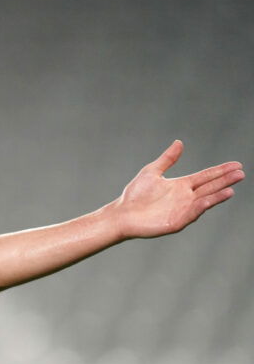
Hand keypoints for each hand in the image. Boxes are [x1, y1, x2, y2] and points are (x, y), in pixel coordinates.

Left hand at [114, 140, 244, 238]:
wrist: (122, 214)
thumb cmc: (135, 195)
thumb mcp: (152, 172)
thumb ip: (167, 159)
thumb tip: (179, 142)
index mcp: (181, 185)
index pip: (205, 176)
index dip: (220, 171)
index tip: (236, 164)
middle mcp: (185, 197)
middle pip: (209, 187)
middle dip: (224, 181)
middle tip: (240, 173)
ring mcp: (182, 210)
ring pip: (204, 201)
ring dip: (217, 196)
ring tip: (231, 189)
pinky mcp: (176, 221)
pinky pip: (191, 213)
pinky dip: (200, 207)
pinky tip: (208, 201)